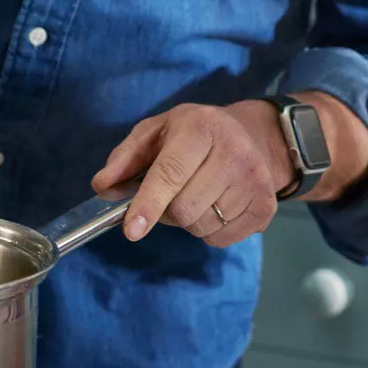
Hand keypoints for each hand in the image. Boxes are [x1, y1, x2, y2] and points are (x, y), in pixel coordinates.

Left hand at [92, 101, 292, 247]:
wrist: (254, 136)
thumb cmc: (193, 135)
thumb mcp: (155, 133)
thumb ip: (124, 159)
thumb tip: (101, 186)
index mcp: (201, 128)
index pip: (171, 172)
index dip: (149, 203)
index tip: (132, 230)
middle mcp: (234, 152)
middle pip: (184, 209)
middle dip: (168, 211)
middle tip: (173, 193)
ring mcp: (255, 181)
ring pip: (201, 226)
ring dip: (188, 221)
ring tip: (196, 194)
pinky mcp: (266, 207)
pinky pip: (220, 239)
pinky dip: (208, 231)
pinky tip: (215, 205)